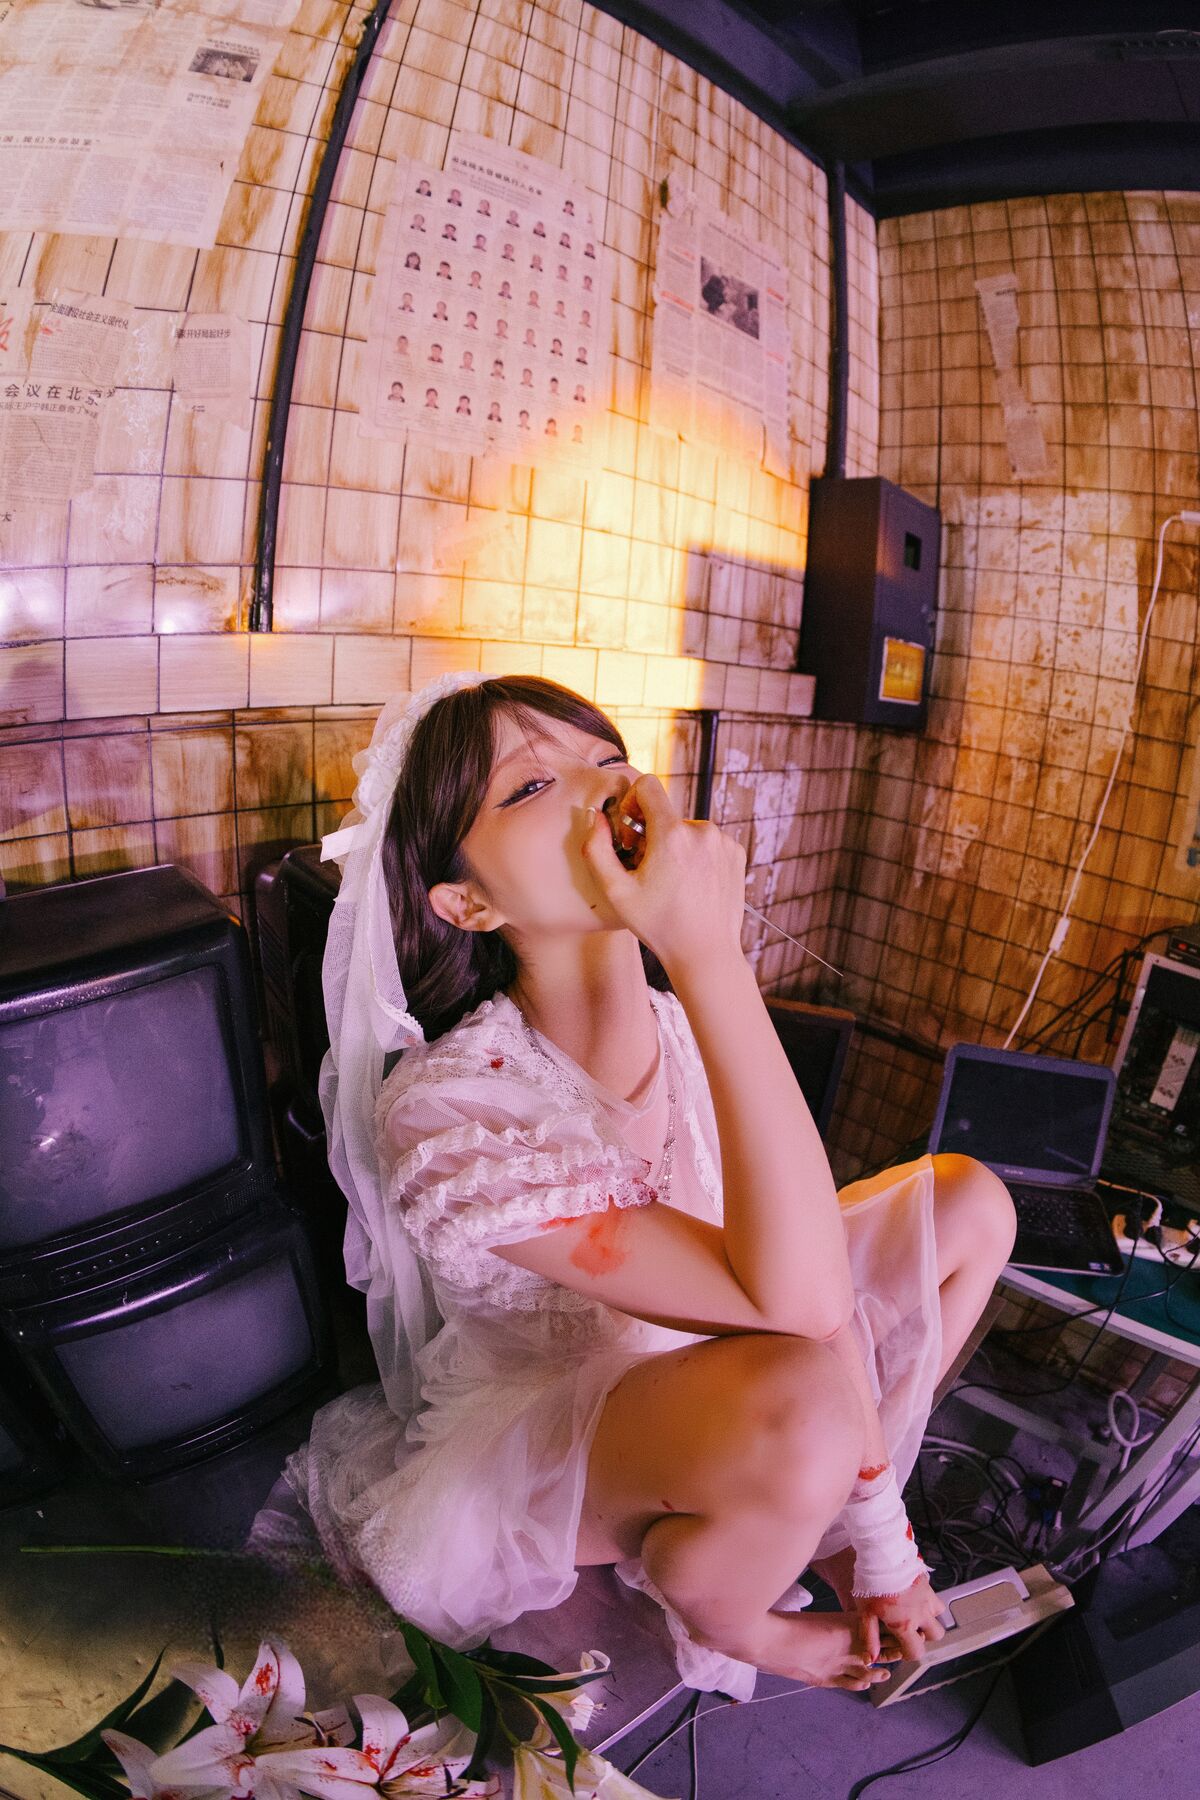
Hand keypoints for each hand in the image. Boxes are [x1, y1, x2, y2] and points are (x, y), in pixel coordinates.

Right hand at [580, 773, 746, 970]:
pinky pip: (707, 841)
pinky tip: (690, 884)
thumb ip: (596, 848)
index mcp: (672, 834)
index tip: (630, 831)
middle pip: (666, 813)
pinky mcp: (736, 853)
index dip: (631, 802)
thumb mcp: (615, 891)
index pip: (648, 785)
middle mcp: (703, 831)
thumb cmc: (658, 925)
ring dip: (674, 846)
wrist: (705, 952)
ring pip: (686, 829)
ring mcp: (724, 842)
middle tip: (646, 869)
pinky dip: (695, 855)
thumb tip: (596, 816)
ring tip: (670, 881)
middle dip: (651, 834)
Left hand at [852, 1573, 946, 1663]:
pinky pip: (935, 1597)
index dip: (909, 1653)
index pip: (917, 1652)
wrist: (881, 1555)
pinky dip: (929, 1601)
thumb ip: (870, 1638)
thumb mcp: (865, 1613)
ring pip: (939, 1616)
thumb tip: (870, 1659)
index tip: (901, 1647)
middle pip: (936, 1636)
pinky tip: (915, 1598)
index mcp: (905, 1624)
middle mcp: (920, 1613)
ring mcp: (926, 1597)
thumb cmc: (871, 1583)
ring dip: (930, 1618)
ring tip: (914, 1613)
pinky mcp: (927, 1583)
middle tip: (911, 1629)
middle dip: (925, 1636)